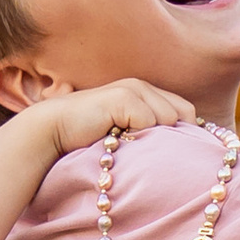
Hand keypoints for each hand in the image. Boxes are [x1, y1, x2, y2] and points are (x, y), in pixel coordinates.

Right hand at [40, 78, 205, 155]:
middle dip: (174, 136)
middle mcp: (142, 86)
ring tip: (129, 146)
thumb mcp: (125, 134)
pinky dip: (137, 136)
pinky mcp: (123, 97)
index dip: (185, 132)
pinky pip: (149, 121)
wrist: (54, 130)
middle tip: (153, 153)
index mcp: (146, 93)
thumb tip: (177, 152)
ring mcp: (133, 89)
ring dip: (153, 138)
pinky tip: (118, 139)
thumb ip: (148, 134)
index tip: (177, 154)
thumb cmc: (88, 139)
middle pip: (183, 113)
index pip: (185, 110)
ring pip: (168, 118)